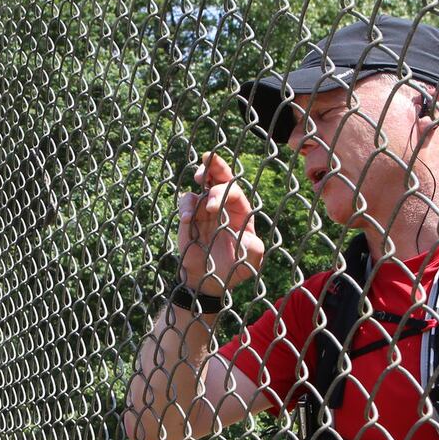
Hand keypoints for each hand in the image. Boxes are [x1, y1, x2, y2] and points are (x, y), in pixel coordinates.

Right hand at [178, 152, 264, 295]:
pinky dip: (185, 206)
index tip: (212, 207)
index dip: (224, 193)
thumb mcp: (250, 261)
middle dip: (216, 165)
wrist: (211, 282)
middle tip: (208, 157)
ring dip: (199, 178)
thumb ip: (254, 251)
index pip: (235, 192)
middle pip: (221, 178)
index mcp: (241, 211)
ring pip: (201, 186)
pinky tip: (186, 218)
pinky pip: (186, 203)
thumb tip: (250, 241)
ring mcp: (204, 210)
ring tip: (196, 179)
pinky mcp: (189, 218)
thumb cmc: (234, 269)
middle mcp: (223, 206)